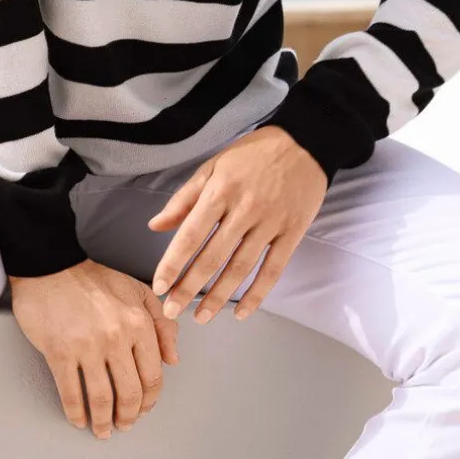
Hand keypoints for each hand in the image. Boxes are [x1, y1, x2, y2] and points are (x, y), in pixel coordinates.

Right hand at [9, 259, 178, 438]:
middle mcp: (116, 336)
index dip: (150, 399)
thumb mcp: (137, 291)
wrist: (52, 265)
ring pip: (102, 399)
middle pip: (129, 393)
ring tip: (103, 429)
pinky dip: (76, 413)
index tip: (144, 408)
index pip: (153, 375)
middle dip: (129, 416)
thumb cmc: (92, 278)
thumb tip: (172, 358)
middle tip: (124, 424)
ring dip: (104, 422)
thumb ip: (161, 322)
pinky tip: (79, 419)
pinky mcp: (59, 352)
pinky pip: (71, 394)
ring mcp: (87, 346)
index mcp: (138, 322)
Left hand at [147, 125, 327, 323]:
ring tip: (201, 317)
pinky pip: (273, 270)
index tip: (159, 287)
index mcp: (221, 189)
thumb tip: (156, 226)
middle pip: (213, 257)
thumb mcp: (214, 166)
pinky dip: (257, 295)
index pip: (191, 234)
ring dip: (219, 297)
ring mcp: (271, 222)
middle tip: (172, 312)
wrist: (304, 142)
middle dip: (189, 288)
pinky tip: (242, 313)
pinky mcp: (292, 233)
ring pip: (241, 268)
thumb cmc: (252, 153)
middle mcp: (245, 208)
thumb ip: (185, 198)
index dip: (173, 264)